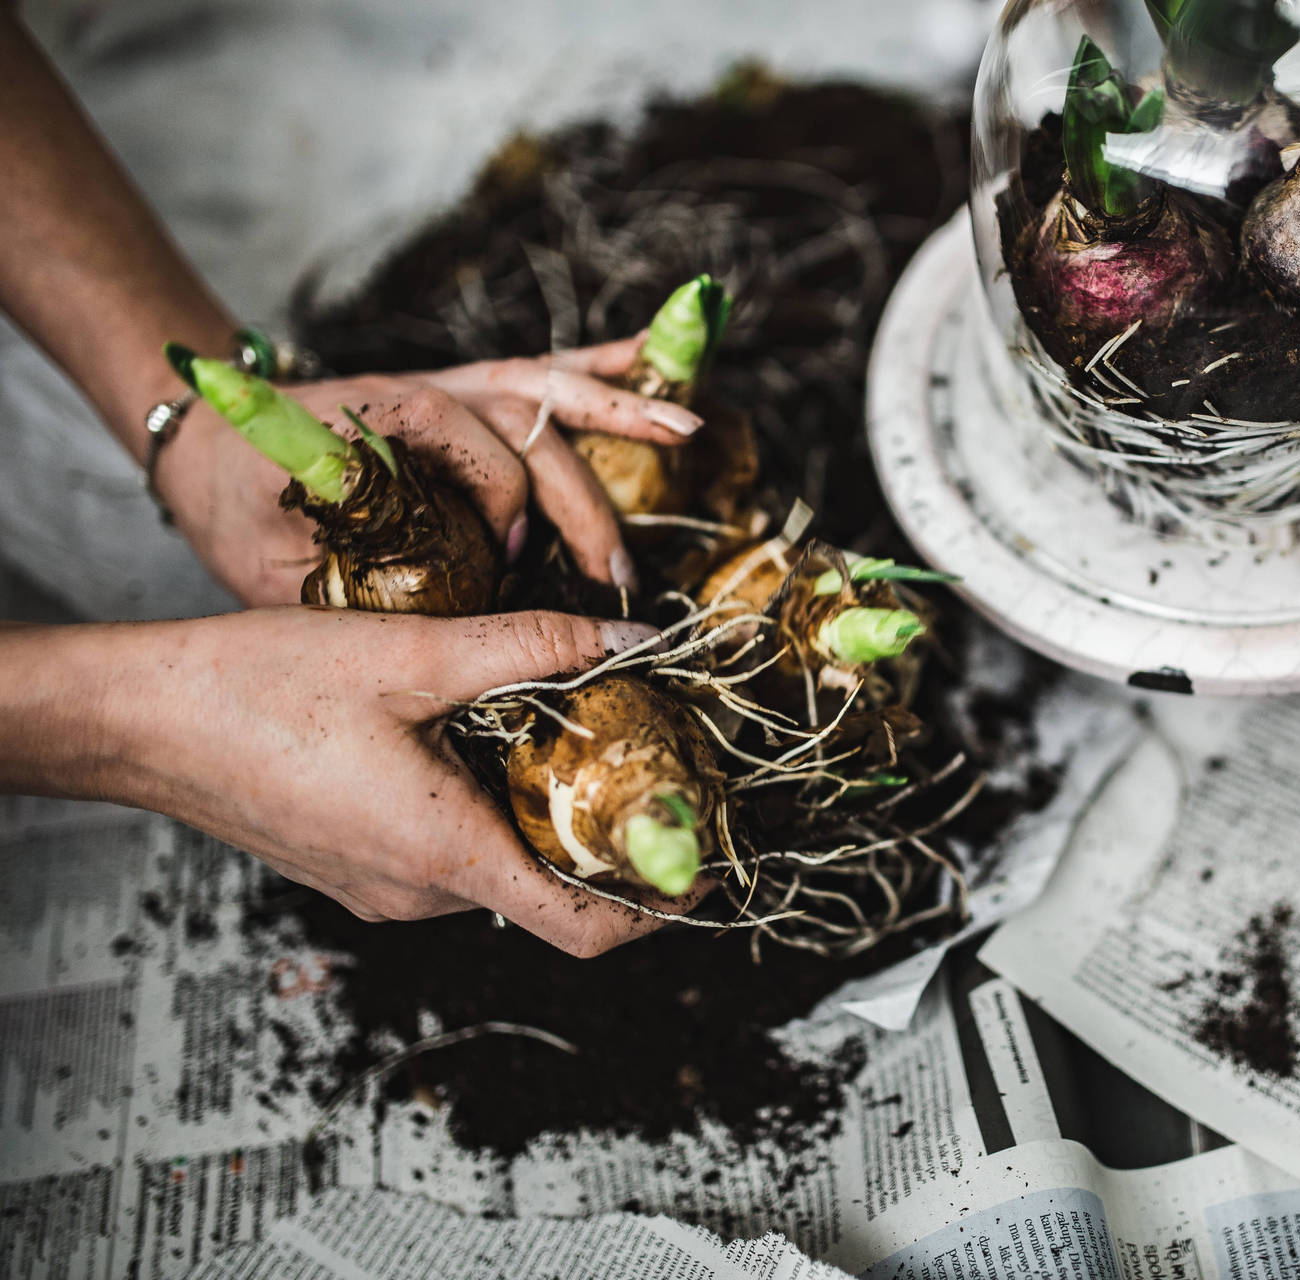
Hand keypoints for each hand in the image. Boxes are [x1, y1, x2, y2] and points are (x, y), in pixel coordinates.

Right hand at [12, 607, 700, 955]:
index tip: (706, 874)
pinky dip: (490, 813)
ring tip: (574, 736)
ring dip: (545, 816)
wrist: (138, 720)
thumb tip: (629, 637)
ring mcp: (383, 890)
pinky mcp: (356, 870)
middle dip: (612, 840)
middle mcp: (420, 894)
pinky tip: (489, 742)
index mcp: (446, 856)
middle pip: (552, 893)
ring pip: (501, 868)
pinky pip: (451, 856)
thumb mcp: (412, 654)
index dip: (659, 911)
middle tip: (655, 768)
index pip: (584, 929)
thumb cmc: (257, 689)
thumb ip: (531, 648)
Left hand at [155, 334, 699, 606]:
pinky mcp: (466, 389)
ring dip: (621, 410)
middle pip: (530, 427)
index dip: (503, 502)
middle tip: (617, 573)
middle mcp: (425, 392)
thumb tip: (430, 631)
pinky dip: (604, 365)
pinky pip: (543, 373)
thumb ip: (343, 588)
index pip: (469, 446)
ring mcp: (450, 386)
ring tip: (688, 431)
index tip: (511, 562)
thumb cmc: (237, 503)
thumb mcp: (266, 560)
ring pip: (549, 390)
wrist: (205, 434)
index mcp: (377, 426)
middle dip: (583, 500)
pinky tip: (660, 364)